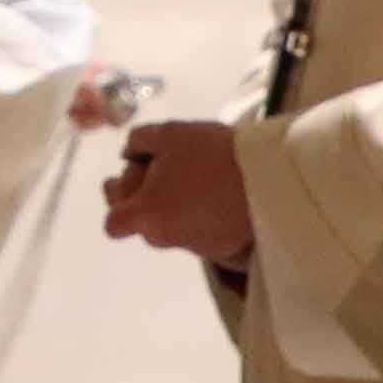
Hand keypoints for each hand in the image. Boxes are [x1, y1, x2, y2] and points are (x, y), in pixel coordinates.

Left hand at [102, 119, 253, 263]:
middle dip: (147, 194)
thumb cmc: (213, 155)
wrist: (270, 180)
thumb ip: (138, 141)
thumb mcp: (169, 134)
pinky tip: (216, 187)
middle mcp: (164, 237)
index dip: (118, 199)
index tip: (137, 173)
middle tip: (169, 164)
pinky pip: (197, 228)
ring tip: (197, 172)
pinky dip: (200, 212)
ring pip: (170, 224)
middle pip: (142, 221)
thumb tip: (126, 154)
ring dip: (175, 203)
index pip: (113, 224)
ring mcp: (193, 246)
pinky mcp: (219, 248)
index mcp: (146, 214)